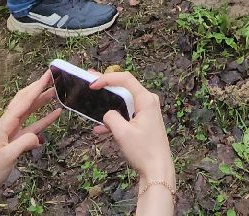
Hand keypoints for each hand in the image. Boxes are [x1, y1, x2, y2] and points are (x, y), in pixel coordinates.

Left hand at [0, 70, 59, 214]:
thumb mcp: (6, 158)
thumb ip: (23, 144)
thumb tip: (37, 137)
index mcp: (3, 125)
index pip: (23, 102)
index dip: (36, 88)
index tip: (47, 75)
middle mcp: (6, 125)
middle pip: (24, 102)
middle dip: (38, 89)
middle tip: (52, 78)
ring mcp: (11, 133)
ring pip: (29, 112)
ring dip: (42, 102)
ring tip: (56, 92)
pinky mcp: (15, 142)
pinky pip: (32, 127)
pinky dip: (43, 120)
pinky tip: (55, 114)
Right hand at [90, 71, 173, 186]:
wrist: (158, 170)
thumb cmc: (143, 151)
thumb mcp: (122, 133)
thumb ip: (111, 117)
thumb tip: (108, 114)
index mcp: (146, 100)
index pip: (125, 79)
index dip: (107, 78)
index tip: (92, 84)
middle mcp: (148, 102)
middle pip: (125, 88)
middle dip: (107, 86)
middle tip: (91, 82)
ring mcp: (147, 112)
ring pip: (124, 103)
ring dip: (109, 106)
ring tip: (91, 105)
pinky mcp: (145, 121)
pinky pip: (127, 115)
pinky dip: (115, 120)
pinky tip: (100, 129)